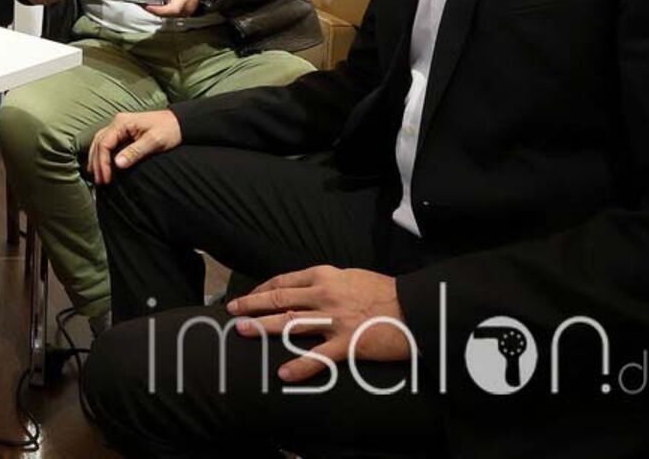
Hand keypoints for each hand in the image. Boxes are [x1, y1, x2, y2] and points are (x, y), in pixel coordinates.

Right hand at [87, 108, 181, 184]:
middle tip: (100, 181)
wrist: (179, 122)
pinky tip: (100, 164)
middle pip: (98, 142)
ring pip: (99, 142)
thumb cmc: (168, 130)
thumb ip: (135, 151)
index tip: (106, 178)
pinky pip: (106, 142)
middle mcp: (117, 122)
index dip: (103, 162)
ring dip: (96, 159)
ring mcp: (119, 126)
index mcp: (122, 122)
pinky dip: (101, 154)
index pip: (105, 143)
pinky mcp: (122, 131)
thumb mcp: (154, 141)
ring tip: (96, 176)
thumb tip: (117, 164)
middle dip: (97, 163)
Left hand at [145, 0, 199, 16]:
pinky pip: (173, 14)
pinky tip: (159, 5)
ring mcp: (187, 11)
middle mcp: (186, 6)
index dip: (157, 9)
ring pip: (169, 16)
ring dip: (158, 11)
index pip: (171, 8)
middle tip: (143, 4)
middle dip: (153, 10)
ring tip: (148, 4)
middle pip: (167, 14)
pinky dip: (165, 10)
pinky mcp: (186, 12)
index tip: (147, 5)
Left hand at [227, 266, 409, 382]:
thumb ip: (327, 283)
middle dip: (252, 305)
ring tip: (243, 331)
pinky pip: (318, 356)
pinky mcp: (348, 344)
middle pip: (279, 299)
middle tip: (232, 312)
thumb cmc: (385, 292)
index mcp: (325, 276)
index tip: (248, 297)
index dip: (262, 289)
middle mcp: (325, 295)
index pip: (284, 281)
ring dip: (264, 327)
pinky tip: (283, 373)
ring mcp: (335, 320)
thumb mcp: (351, 277)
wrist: (416, 307)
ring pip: (291, 323)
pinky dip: (299, 366)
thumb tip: (305, 290)